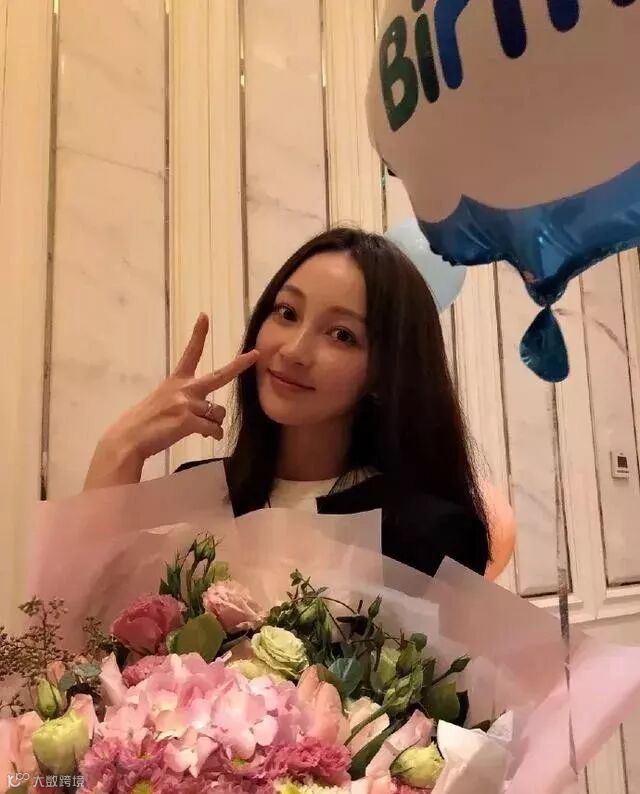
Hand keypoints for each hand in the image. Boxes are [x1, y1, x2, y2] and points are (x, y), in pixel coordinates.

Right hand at [84, 314, 258, 487]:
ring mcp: (187, 404)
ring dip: (215, 422)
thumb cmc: (146, 422)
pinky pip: (213, 429)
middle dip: (239, 365)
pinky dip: (214, 434)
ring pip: (218, 413)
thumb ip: (185, 402)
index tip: (204, 316)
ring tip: (202, 428)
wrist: (130, 438)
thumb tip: (208, 419)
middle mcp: (184, 388)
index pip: (190, 352)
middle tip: (255, 354)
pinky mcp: (188, 421)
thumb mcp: (164, 402)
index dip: (198, 334)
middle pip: (220, 375)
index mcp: (176, 380)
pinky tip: (209, 437)